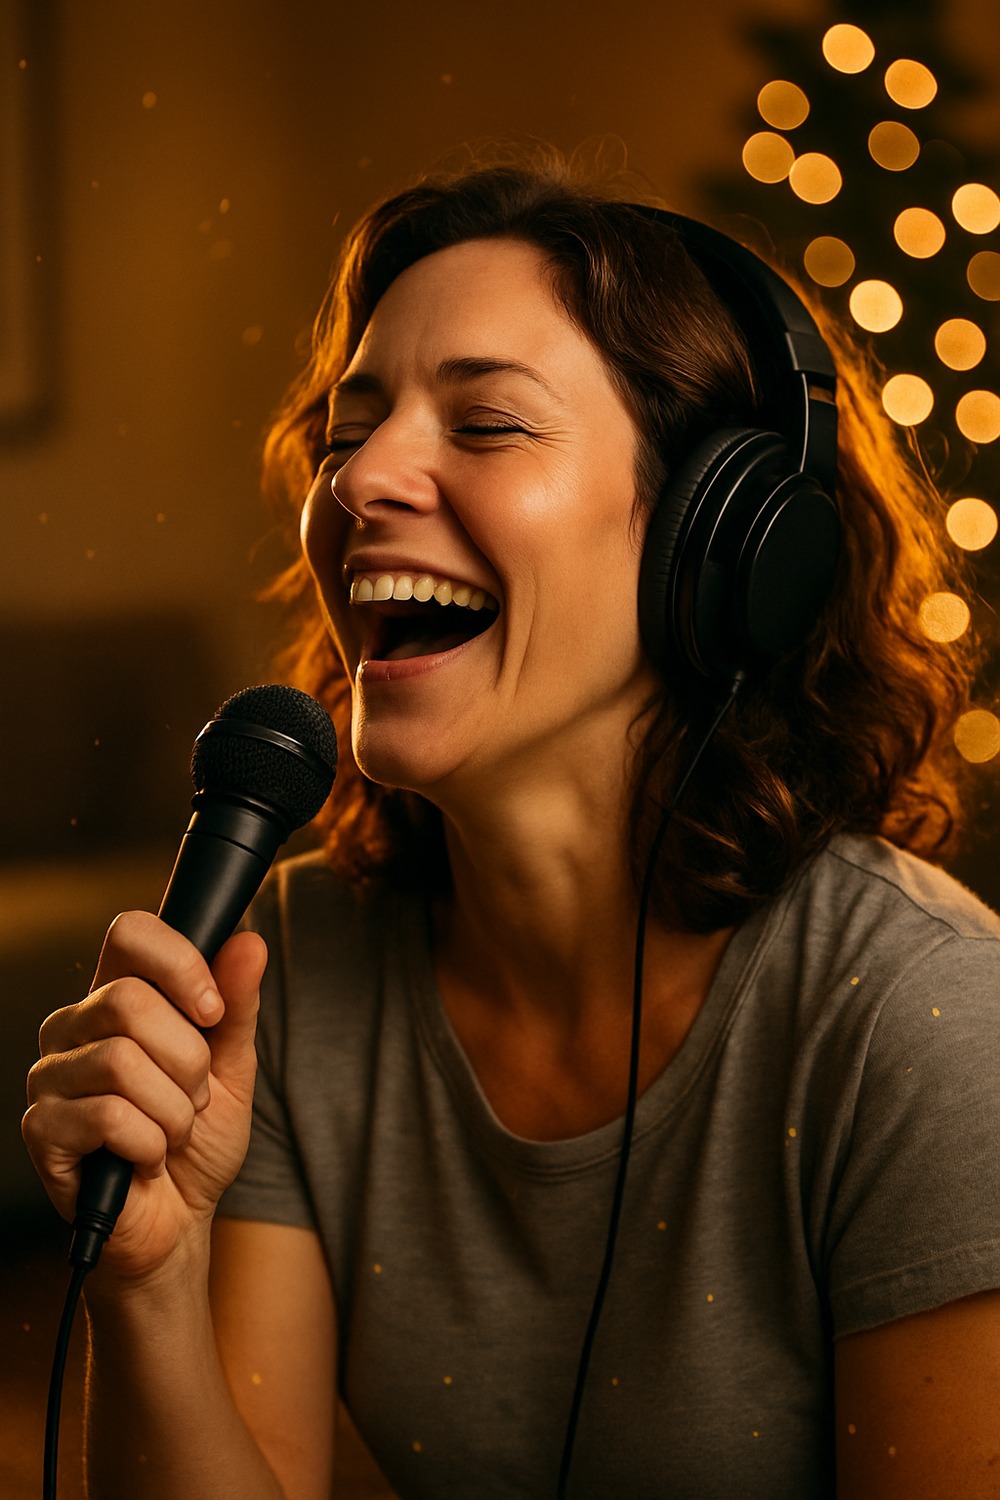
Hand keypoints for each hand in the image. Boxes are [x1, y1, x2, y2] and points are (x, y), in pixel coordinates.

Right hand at [22, 912, 266, 1280]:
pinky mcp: (42, 1128)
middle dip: (187, 1059)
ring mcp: (50, 1076)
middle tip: (194, 1096)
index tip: (212, 1009)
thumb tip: (248, 943)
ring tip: (172, 1132)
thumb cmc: (199, 1137)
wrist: (180, 1219)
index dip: (180, 963)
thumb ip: (237, 1004)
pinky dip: (150, 1144)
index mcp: (115, 995)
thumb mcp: (233, 1065)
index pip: (130, 933)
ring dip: (173, 1110)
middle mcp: (73, 1026)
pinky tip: (146, 1158)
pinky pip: (110, 1117)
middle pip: (130, 1000)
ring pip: (122, 1061)